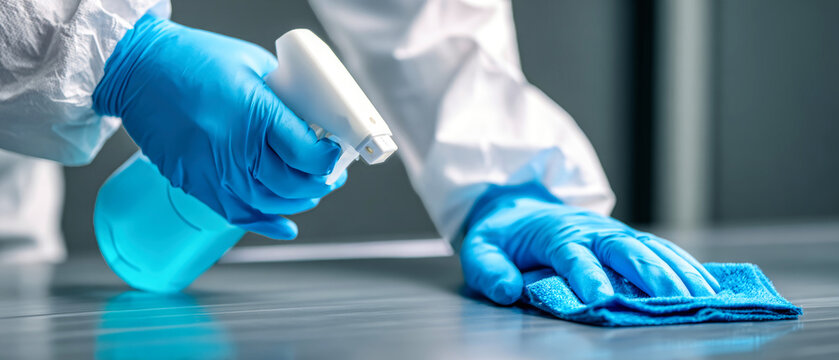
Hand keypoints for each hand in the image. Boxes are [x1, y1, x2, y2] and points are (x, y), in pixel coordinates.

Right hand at [93, 15, 343, 238]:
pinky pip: (236, 214)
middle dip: (319, 183)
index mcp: (256, 113)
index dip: (328, 160)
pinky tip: (284, 225)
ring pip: (269, 204)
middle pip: (292, 184)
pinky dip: (265, 223)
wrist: (136, 69)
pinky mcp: (195, 183)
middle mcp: (236, 148)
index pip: (308, 154)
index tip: (333, 154)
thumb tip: (310, 119)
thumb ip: (283, 95)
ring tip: (309, 192)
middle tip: (328, 176)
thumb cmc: (192, 59)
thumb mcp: (254, 64)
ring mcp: (213, 170)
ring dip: (296, 202)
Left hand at [461, 182, 719, 304]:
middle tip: (675, 300)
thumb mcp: (480, 248)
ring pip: (650, 248)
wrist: (518, 206)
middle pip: (625, 249)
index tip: (600, 299)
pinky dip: (684, 265)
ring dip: (677, 271)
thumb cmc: (502, 234)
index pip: (573, 255)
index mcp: (554, 233)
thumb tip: (506, 290)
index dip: (586, 276)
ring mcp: (612, 232)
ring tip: (702, 296)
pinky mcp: (626, 239)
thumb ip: (489, 270)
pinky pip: (660, 249)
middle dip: (651, 274)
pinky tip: (704, 284)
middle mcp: (590, 230)